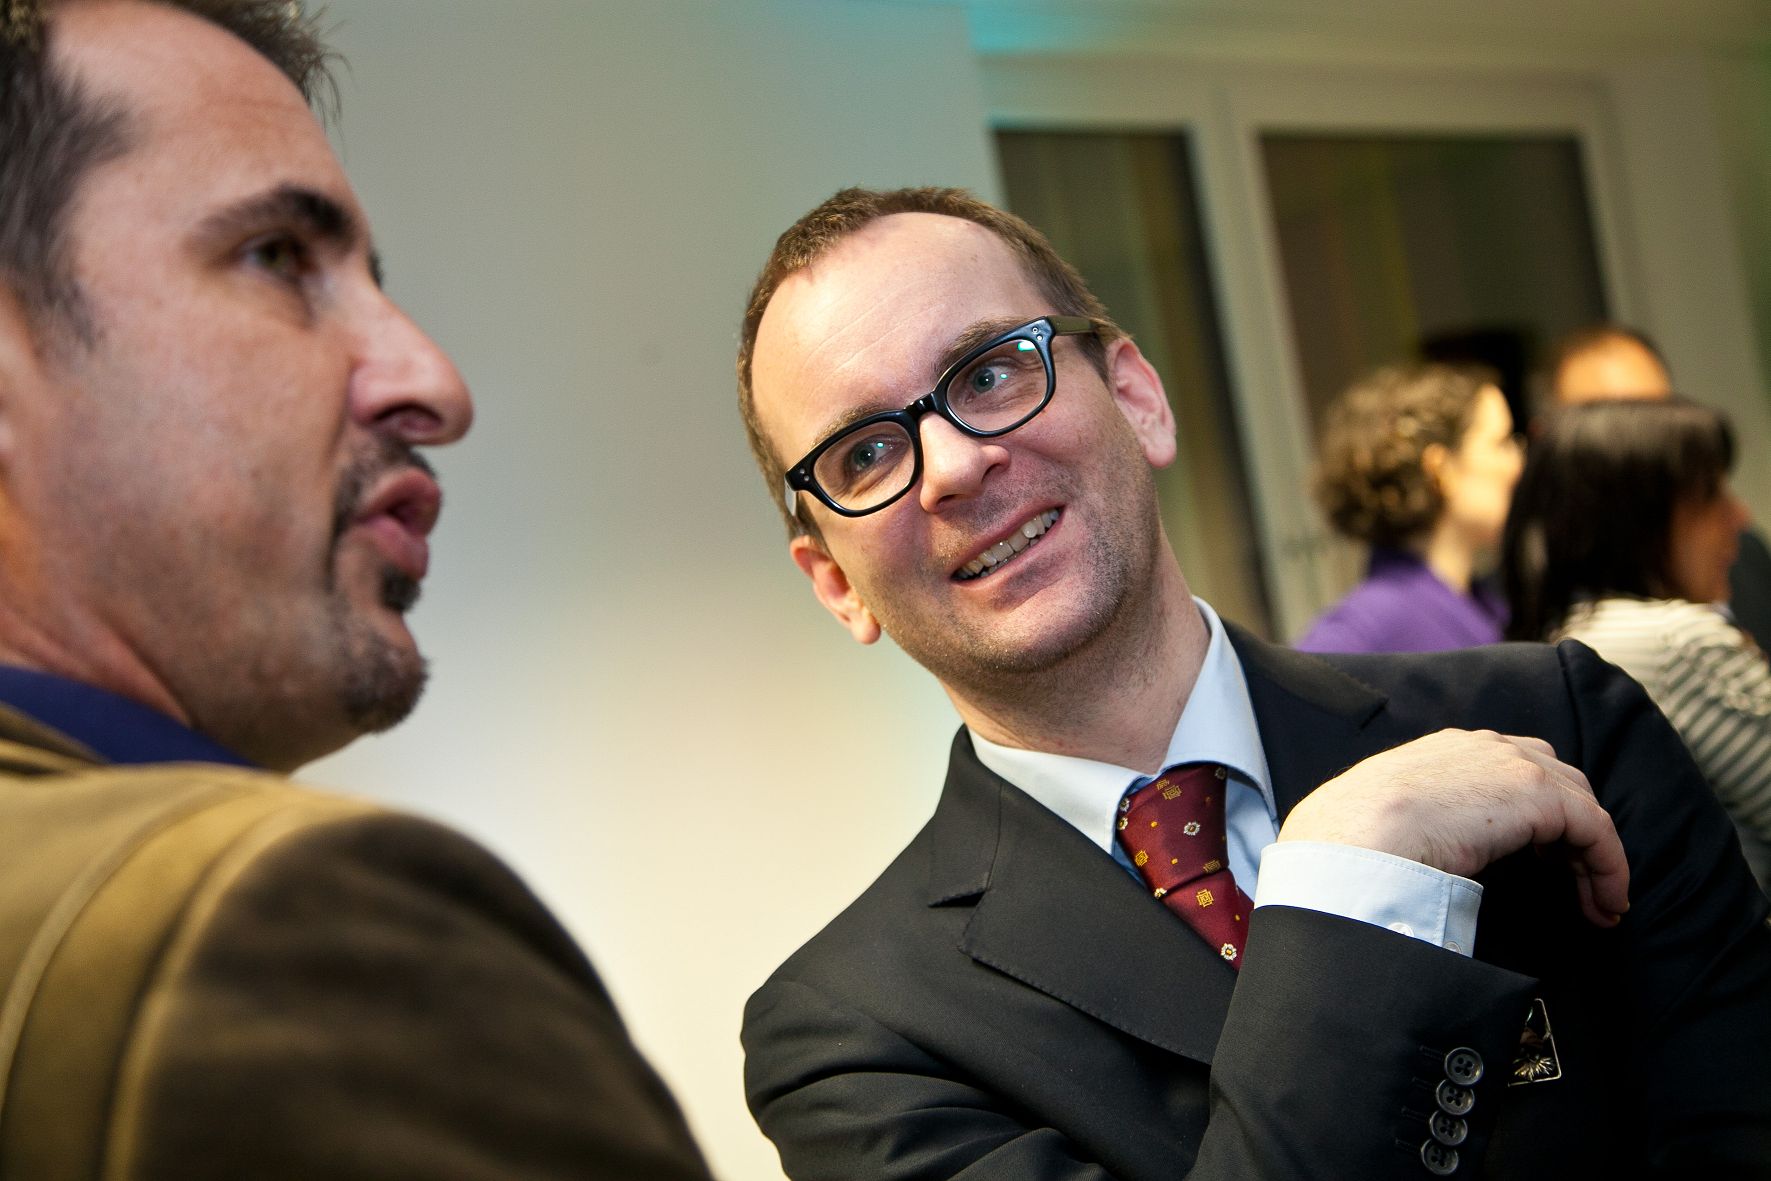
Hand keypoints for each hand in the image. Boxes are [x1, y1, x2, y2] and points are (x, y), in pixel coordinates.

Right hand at [1277, 729, 1629, 926]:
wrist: (1356, 834)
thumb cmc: (1355, 839)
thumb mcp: (1391, 817)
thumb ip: (1425, 820)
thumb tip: (1431, 858)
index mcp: (1448, 751)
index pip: (1515, 771)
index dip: (1543, 817)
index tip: (1549, 866)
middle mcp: (1486, 747)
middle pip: (1559, 783)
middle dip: (1576, 836)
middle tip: (1580, 888)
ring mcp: (1513, 763)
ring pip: (1582, 807)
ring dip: (1595, 858)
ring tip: (1600, 905)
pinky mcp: (1536, 793)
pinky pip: (1595, 829)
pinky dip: (1608, 866)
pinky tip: (1606, 903)